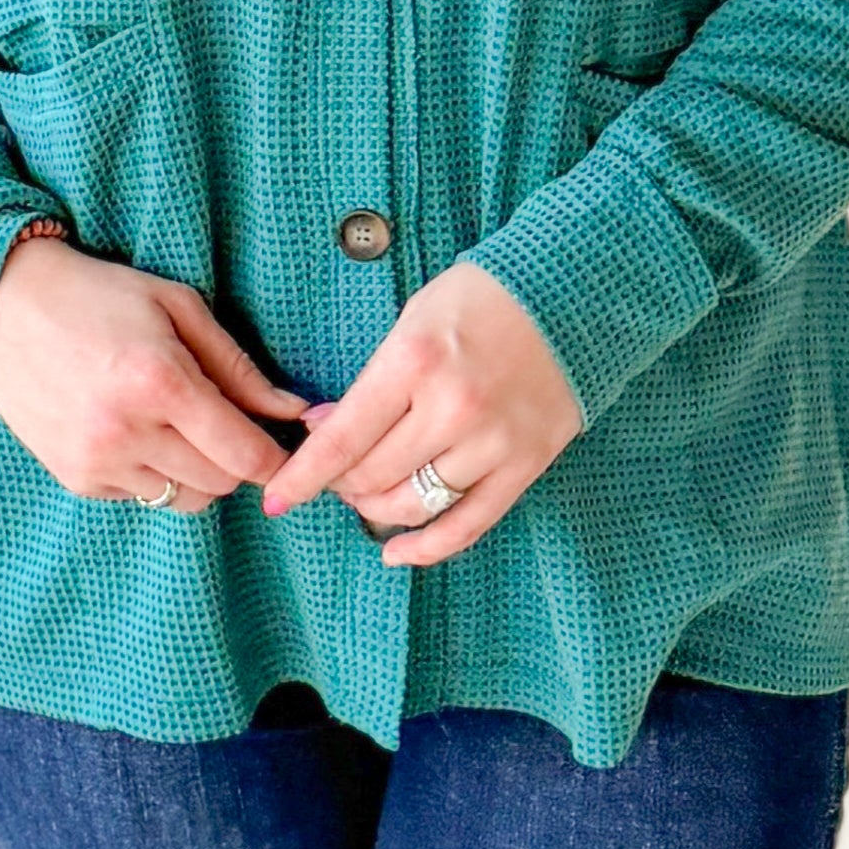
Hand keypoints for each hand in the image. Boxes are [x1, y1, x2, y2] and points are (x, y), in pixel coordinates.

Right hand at [0, 234, 305, 507]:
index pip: (245, 456)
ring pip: (182, 500)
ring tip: (177, 426)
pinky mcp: (75, 477)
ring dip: (195, 472)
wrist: (1, 307)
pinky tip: (133, 429)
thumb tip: (292, 412)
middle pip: (220, 485)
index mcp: (160, 383)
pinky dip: (152, 472)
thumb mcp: (178, 308)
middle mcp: (126, 432)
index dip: (275, 457)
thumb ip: (239, 368)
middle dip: (235, 460)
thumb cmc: (99, 296)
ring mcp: (96, 461)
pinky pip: (140, 496)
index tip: (282, 443)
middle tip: (225, 423)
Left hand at [258, 259, 582, 566]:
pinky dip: (428, 547)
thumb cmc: (482, 299)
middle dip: (342, 484)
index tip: (276, 499)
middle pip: (373, 477)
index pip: (343, 438)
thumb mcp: (412, 320)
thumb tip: (321, 428)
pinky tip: (398, 553)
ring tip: (368, 495)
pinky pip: (468, 524)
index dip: (303, 476)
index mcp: (414, 362)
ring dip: (377, 509)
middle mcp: (452, 408)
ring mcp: (493, 441)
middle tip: (336, 473)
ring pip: (414, 505)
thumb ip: (369, 380)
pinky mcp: (526, 464)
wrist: (572, 295)